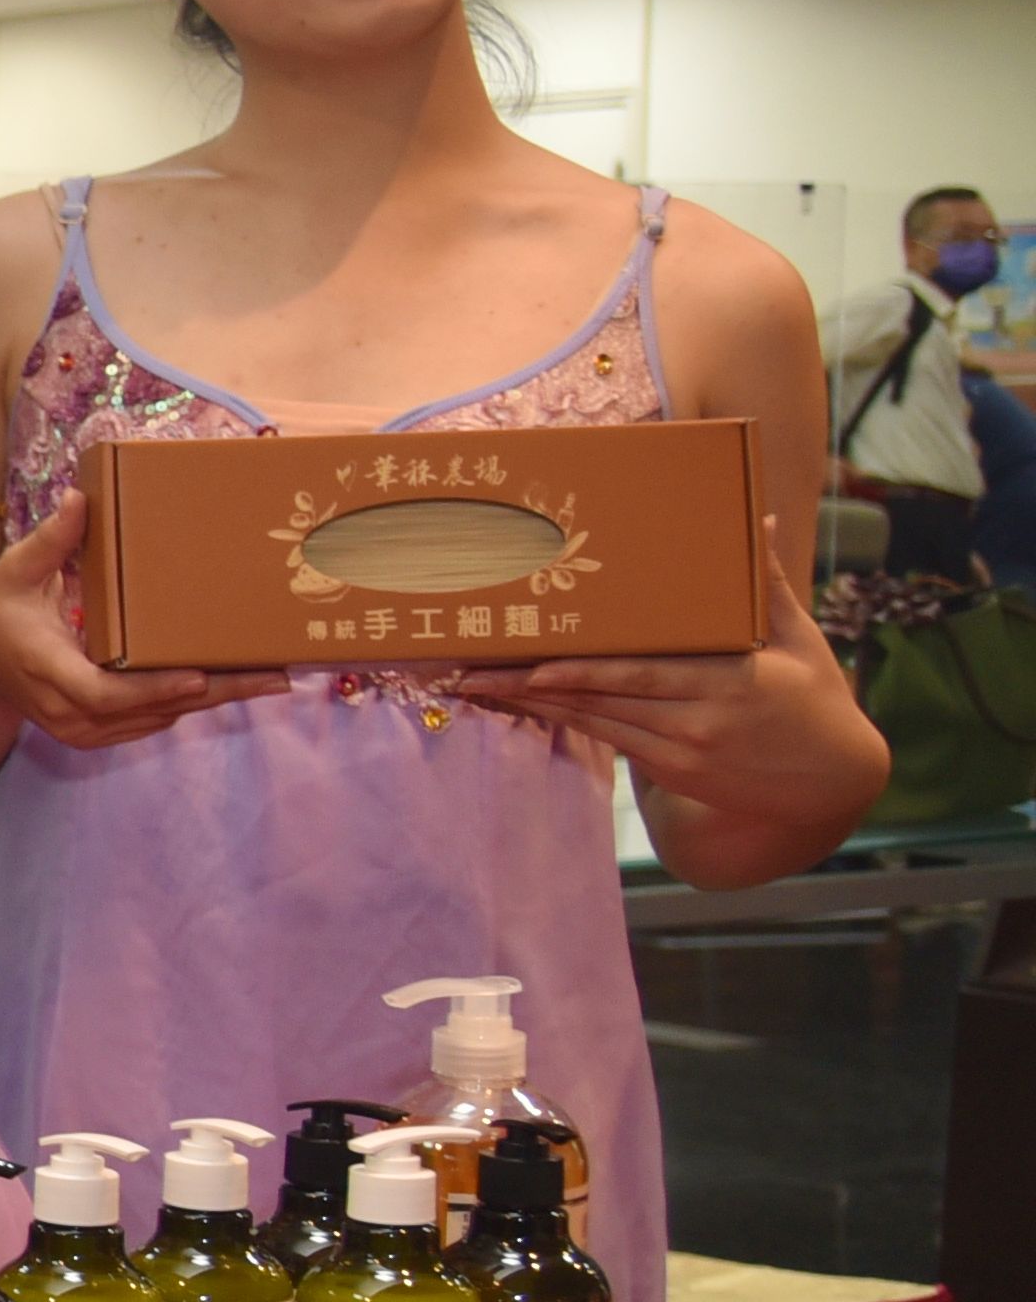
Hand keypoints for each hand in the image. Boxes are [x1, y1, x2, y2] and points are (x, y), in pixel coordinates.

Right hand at [0, 484, 275, 751]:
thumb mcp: (14, 571)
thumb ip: (50, 541)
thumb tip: (79, 497)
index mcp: (46, 667)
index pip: (103, 692)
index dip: (152, 688)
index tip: (199, 677)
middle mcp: (65, 710)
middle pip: (148, 711)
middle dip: (214, 694)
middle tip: (272, 678)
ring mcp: (80, 729)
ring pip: (156, 719)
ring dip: (211, 701)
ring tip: (267, 678)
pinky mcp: (94, 734)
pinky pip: (149, 722)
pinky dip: (187, 704)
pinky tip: (229, 684)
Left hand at [455, 534, 868, 798]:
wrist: (832, 783)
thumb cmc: (815, 697)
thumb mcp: (798, 639)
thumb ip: (766, 583)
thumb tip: (757, 518)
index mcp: (729, 680)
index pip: (640, 672)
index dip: (580, 669)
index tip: (531, 656)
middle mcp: (698, 719)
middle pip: (599, 698)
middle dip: (530, 684)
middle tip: (469, 670)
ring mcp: (682, 750)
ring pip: (594, 721)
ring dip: (533, 704)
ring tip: (475, 685)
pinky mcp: (672, 769)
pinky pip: (607, 738)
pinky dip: (564, 718)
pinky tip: (522, 703)